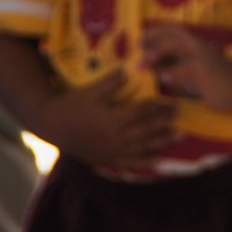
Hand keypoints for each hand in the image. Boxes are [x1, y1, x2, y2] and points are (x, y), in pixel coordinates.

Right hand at [37, 69, 175, 169]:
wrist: (50, 126)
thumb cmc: (70, 105)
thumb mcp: (90, 91)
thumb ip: (112, 81)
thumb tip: (131, 68)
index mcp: (112, 120)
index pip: (142, 112)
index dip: (159, 106)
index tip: (174, 101)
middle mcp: (114, 138)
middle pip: (146, 129)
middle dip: (165, 122)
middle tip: (181, 115)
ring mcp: (111, 152)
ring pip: (143, 147)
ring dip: (162, 142)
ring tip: (180, 137)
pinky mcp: (107, 160)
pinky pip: (130, 163)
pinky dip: (146, 162)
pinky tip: (159, 160)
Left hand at [141, 25, 231, 109]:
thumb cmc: (213, 81)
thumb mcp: (190, 73)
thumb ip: (172, 67)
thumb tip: (150, 67)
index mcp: (194, 44)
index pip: (173, 30)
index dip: (155, 32)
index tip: (140, 42)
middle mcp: (198, 46)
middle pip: (173, 33)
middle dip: (153, 38)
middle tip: (139, 48)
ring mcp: (203, 57)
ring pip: (177, 45)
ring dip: (158, 51)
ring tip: (145, 62)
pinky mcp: (207, 71)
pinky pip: (186, 68)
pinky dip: (173, 72)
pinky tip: (164, 78)